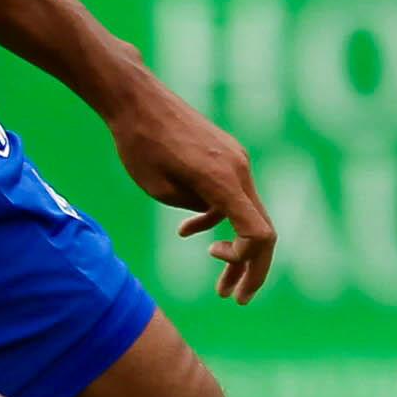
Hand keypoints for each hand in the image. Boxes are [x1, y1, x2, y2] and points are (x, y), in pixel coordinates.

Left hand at [102, 76, 278, 303]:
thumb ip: (196, 211)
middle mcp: (239, 168)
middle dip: (250, 268)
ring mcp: (236, 159)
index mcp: (224, 181)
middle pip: (261, 229)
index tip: (225, 280)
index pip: (258, 233)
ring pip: (248, 212)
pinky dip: (218, 218)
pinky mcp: (226, 154)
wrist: (136, 98)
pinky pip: (233, 195)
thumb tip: (215, 221)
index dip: (250, 266)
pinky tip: (189, 233)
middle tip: (237, 299)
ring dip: (236, 248)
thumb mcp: (161, 190)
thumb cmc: (140, 144)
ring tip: (220, 282)